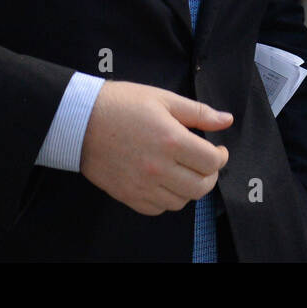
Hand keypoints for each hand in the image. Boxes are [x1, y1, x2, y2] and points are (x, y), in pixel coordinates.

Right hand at [80, 80, 231, 215]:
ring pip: (181, 201)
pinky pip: (157, 209)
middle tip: (205, 162)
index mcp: (171, 141)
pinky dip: (167, 199)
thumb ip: (198, 112)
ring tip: (185, 171)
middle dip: (210, 175)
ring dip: (190, 188)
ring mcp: (142, 185)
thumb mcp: (163, 99)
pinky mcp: (127, 195)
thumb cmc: (122, 105)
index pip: (212, 162)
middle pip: (201, 187)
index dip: (220, 156)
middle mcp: (159, 168)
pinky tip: (165, 182)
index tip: (217, 149)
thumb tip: (227, 120)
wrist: (80, 121)